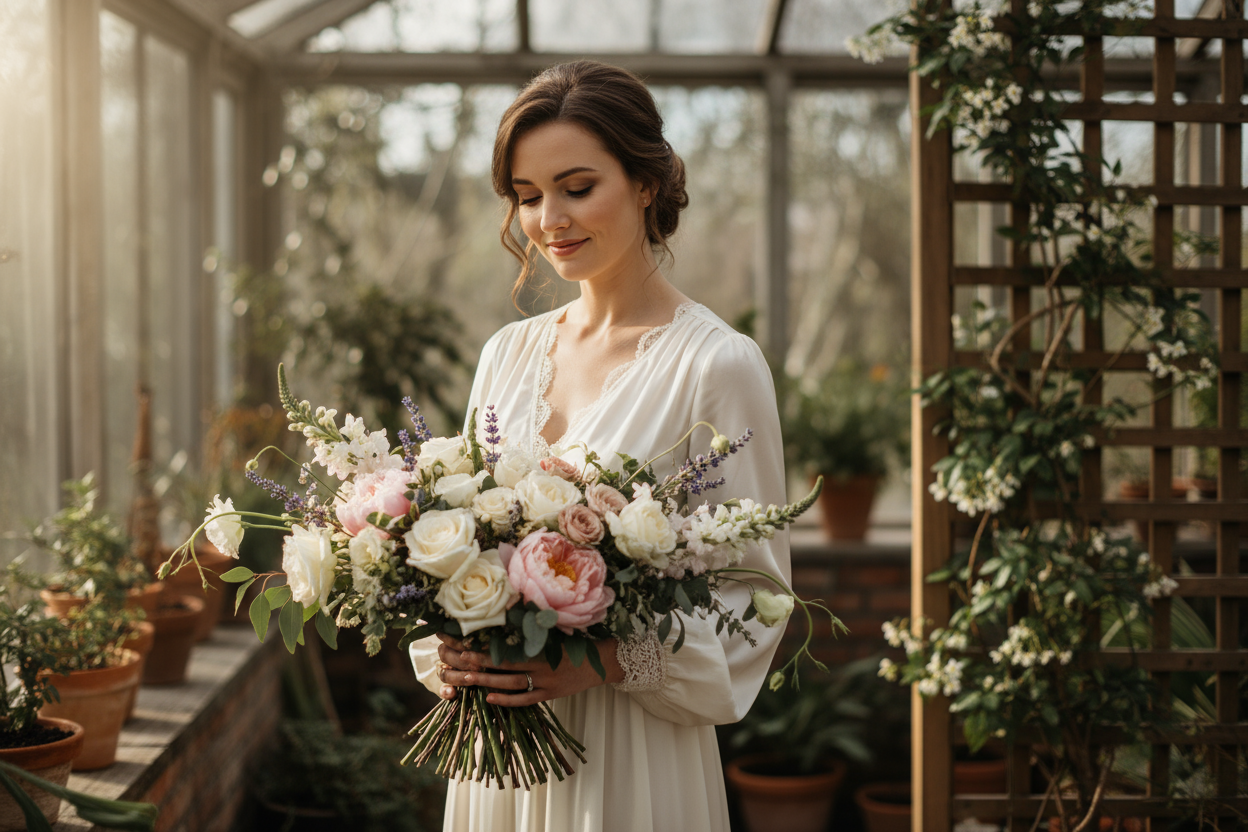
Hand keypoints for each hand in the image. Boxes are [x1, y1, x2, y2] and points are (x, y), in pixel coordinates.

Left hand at [434, 633, 623, 706]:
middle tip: (451, 660)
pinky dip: (507, 700)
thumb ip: (531, 627)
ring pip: (509, 682)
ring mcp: (545, 680)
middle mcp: (540, 661)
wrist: (603, 661)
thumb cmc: (575, 642)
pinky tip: (489, 698)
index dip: (479, 641)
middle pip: (500, 662)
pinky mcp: (551, 695)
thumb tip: (503, 615)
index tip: (458, 639)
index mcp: (539, 642)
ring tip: (463, 679)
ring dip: (485, 680)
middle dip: (474, 661)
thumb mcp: (553, 631)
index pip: (502, 642)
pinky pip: (525, 699)